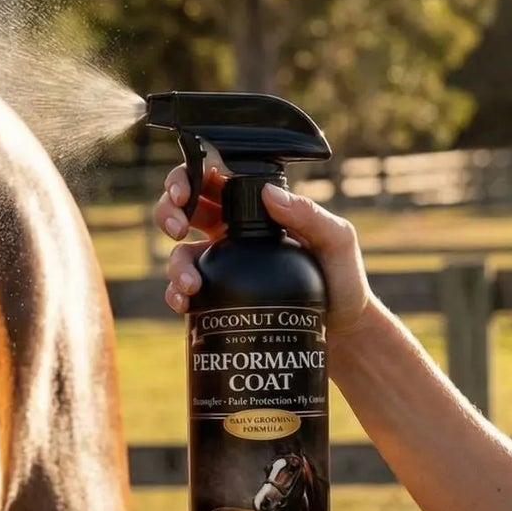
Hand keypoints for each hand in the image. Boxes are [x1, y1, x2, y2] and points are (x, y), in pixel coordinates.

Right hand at [155, 165, 373, 336]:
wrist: (343, 333)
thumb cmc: (343, 280)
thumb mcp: (336, 240)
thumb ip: (309, 214)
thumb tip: (269, 194)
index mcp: (254, 209)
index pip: (212, 180)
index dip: (189, 177)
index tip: (185, 193)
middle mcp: (231, 232)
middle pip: (183, 208)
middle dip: (168, 212)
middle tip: (177, 230)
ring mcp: (221, 265)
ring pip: (178, 252)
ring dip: (174, 264)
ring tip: (191, 285)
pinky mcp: (216, 298)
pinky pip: (183, 291)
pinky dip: (175, 295)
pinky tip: (185, 304)